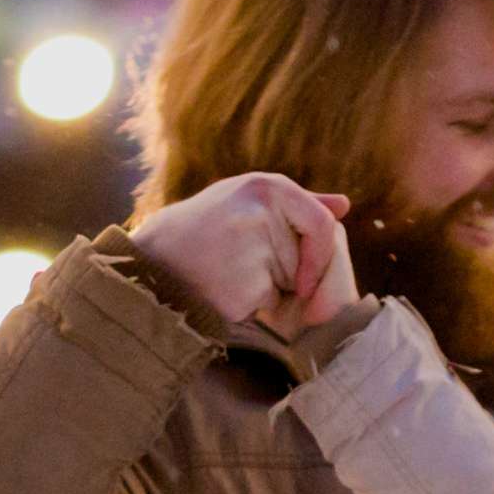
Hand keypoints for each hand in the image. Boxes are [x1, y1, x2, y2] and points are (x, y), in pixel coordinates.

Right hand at [127, 173, 353, 331]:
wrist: (149, 267)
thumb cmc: (200, 237)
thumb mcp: (246, 206)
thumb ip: (296, 207)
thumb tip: (344, 205)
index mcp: (266, 185)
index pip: (323, 224)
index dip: (318, 255)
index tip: (301, 272)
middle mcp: (262, 209)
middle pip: (309, 260)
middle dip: (287, 276)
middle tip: (239, 266)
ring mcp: (253, 244)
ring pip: (289, 284)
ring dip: (266, 291)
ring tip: (224, 273)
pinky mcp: (246, 280)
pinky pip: (268, 303)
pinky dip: (250, 307)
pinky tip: (218, 290)